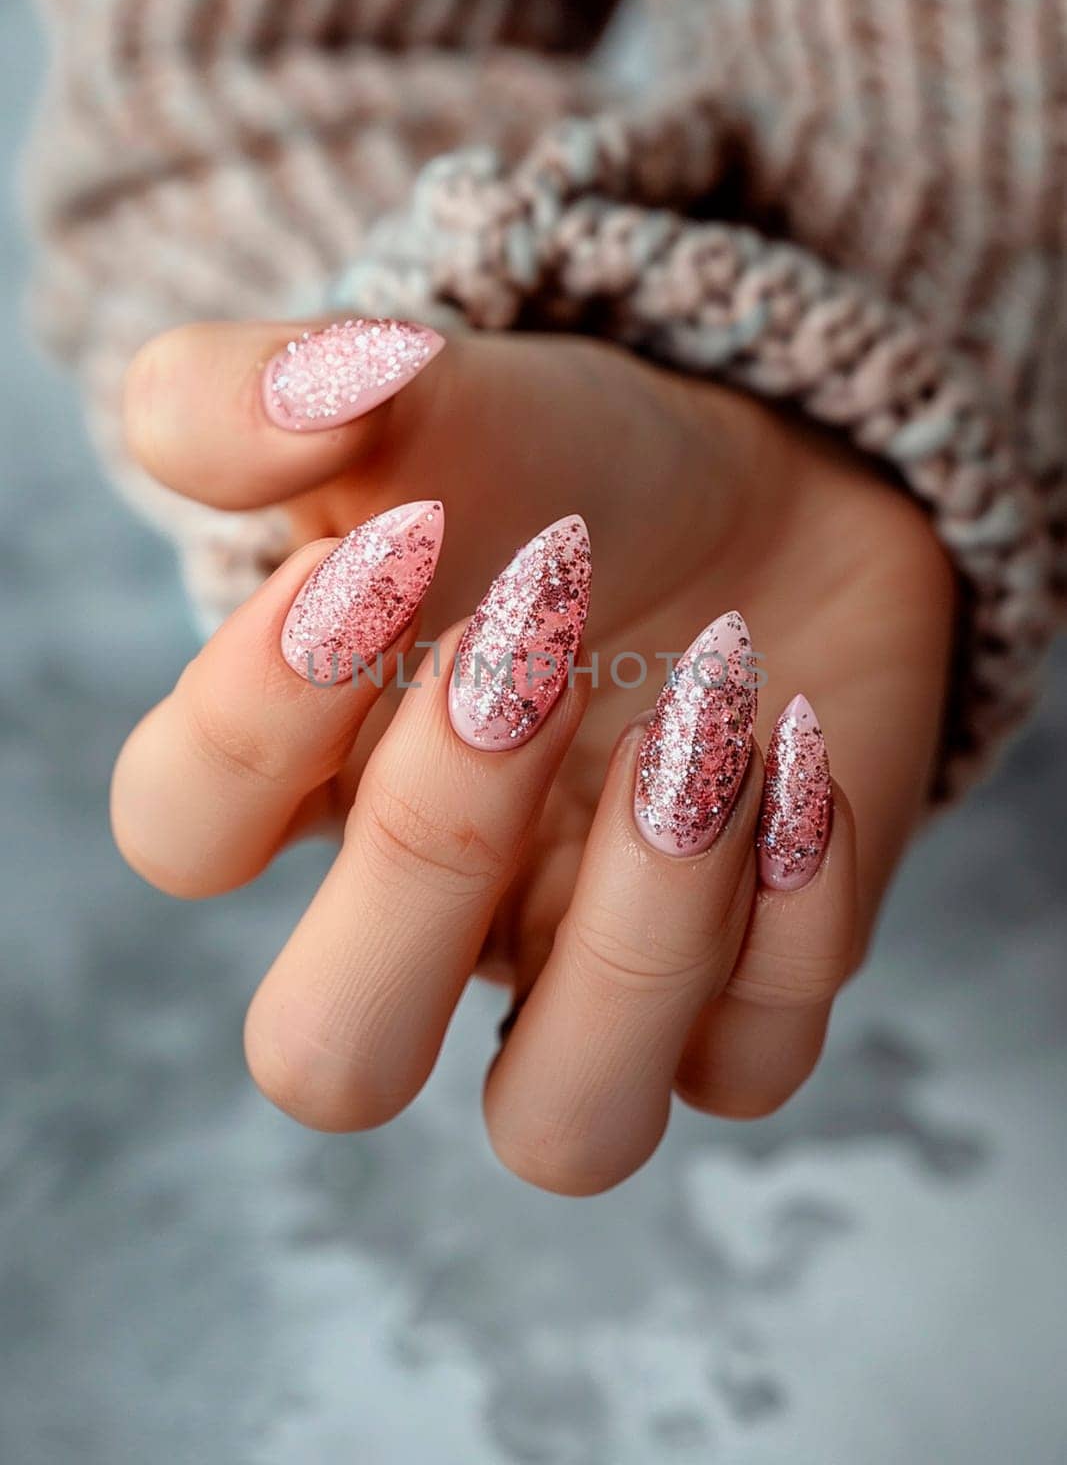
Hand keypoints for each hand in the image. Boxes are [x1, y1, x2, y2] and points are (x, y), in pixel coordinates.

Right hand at [112, 320, 954, 1191]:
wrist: (775, 493)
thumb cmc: (574, 465)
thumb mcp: (423, 395)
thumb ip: (278, 387)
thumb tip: (284, 407)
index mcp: (309, 779)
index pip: (179, 836)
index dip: (253, 712)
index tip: (387, 545)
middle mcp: (433, 918)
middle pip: (329, 1064)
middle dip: (426, 855)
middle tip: (520, 661)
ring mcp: (588, 972)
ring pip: (561, 1129)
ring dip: (637, 936)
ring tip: (699, 729)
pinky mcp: (746, 985)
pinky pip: (755, 1060)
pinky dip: (792, 910)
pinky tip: (801, 749)